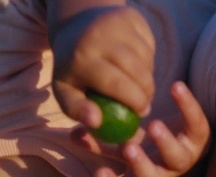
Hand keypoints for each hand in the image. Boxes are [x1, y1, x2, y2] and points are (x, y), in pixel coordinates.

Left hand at [51, 5, 154, 130]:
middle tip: (146, 106)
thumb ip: (77, 110)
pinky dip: (149, 60)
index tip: (141, 114)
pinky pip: (149, 45)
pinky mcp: (130, 16)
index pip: (115, 84)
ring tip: (140, 89)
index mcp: (81, 57)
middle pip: (135, 70)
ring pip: (146, 58)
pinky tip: (138, 68)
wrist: (75, 29)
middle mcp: (99, 36)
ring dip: (148, 77)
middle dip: (147, 92)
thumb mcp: (65, 92)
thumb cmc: (73, 71)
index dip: (134, 101)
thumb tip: (96, 122)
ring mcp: (116, 22)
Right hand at [80, 82, 211, 176]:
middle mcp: (164, 172)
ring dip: (164, 143)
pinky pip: (196, 123)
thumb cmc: (145, 137)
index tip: (98, 171)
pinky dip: (187, 105)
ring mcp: (185, 157)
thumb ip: (99, 139)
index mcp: (142, 176)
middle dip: (139, 165)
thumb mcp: (121, 140)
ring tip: (152, 123)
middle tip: (127, 147)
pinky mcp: (201, 136)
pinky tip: (175, 87)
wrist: (185, 126)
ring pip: (177, 158)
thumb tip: (73, 133)